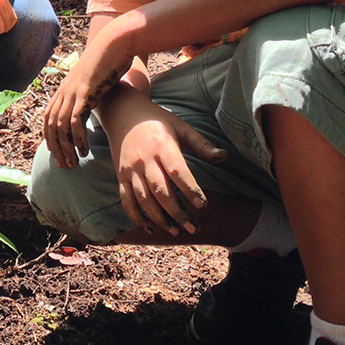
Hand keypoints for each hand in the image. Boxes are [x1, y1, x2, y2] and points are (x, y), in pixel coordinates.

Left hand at [43, 17, 138, 168]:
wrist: (115, 45)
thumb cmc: (108, 63)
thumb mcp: (94, 82)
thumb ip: (89, 95)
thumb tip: (92, 106)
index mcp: (64, 89)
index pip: (48, 118)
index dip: (50, 138)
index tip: (57, 154)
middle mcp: (64, 91)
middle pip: (51, 126)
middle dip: (56, 148)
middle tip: (65, 165)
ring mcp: (72, 92)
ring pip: (61, 126)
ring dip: (66, 147)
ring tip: (75, 162)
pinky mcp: (84, 92)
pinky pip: (75, 120)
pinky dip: (78, 137)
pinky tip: (85, 149)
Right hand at [103, 100, 226, 236]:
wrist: (123, 113)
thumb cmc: (158, 121)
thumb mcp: (182, 127)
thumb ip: (202, 144)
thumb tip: (224, 156)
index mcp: (162, 146)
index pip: (177, 172)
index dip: (190, 191)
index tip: (203, 206)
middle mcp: (145, 159)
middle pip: (160, 191)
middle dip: (177, 213)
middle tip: (193, 228)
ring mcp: (130, 169)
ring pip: (143, 199)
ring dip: (159, 219)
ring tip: (176, 231)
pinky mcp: (120, 176)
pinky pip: (126, 200)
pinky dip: (136, 217)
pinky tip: (150, 228)